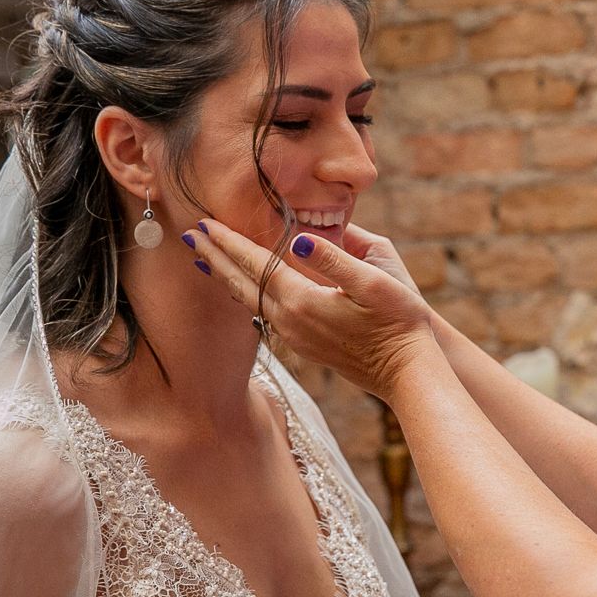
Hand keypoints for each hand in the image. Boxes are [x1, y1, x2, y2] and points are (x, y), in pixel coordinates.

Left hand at [187, 220, 439, 399]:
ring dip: (226, 277)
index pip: (255, 263)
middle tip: (190, 236)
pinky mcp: (304, 345)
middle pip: (241, 283)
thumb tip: (299, 241)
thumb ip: (335, 258)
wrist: (406, 373)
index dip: (229, 241)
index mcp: (302, 300)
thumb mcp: (374, 282)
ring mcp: (295, 336)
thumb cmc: (398, 323)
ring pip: (248, 301)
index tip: (205, 222)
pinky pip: (262, 314)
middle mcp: (290, 320)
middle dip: (215, 257)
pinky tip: (243, 289)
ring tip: (206, 260)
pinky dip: (245, 294)